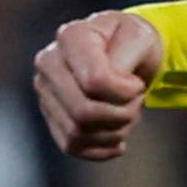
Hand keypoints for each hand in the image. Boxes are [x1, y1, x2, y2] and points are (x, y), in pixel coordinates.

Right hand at [32, 9, 164, 161]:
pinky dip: (101, 149)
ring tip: (127, 114)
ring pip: (77, 133)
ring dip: (114, 132)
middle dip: (121, 115)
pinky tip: (117, 140)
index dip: (124, 92)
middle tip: (136, 103)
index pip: (94, 81)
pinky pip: (72, 147)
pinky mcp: (51, 115)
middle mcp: (48, 62)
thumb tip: (106, 85)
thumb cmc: (133, 42)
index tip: (137, 84)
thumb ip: (125, 56)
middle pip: (82, 112)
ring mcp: (46, 91)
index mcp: (70, 36)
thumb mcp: (140, 37)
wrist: (125, 52)